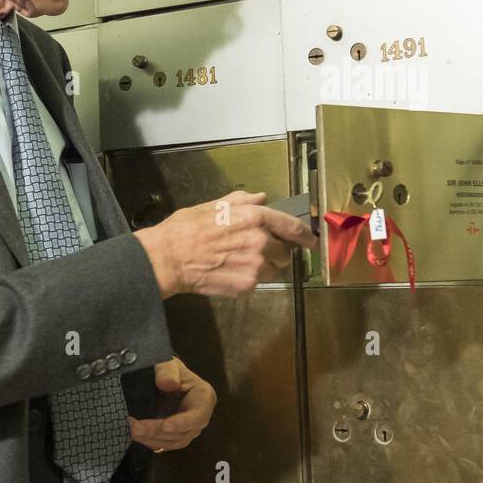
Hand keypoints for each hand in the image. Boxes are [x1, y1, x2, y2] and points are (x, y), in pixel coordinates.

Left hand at [128, 357, 215, 452]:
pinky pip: (164, 443)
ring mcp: (187, 429)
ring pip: (172, 441)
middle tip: (134, 427)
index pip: (197, 416)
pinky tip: (134, 433)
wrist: (162, 378)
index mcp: (204, 397)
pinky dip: (148, 440)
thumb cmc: (168, 370)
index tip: (165, 426)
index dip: (182, 423)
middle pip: (182, 432)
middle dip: (157, 431)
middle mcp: (199, 417)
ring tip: (130, 429)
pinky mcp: (175, 435)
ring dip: (150, 438)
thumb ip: (168, 371)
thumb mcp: (168, 364)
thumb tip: (169, 383)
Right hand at [134, 190, 317, 298]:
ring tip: (240, 261)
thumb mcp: (216, 206)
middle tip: (255, 250)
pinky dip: (250, 278)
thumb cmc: (187, 229)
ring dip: (264, 266)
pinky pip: (259, 282)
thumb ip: (243, 201)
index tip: (313, 241)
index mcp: (255, 218)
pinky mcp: (247, 285)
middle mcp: (260, 241)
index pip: (292, 227)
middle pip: (285, 251)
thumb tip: (262, 198)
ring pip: (274, 269)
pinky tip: (231, 271)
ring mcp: (255, 265)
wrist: (169, 258)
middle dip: (274, 251)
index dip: (307, 236)